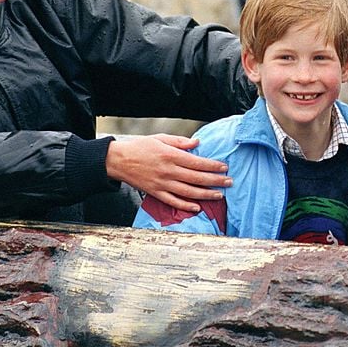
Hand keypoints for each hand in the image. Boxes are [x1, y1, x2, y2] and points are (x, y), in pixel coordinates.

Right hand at [105, 134, 229, 212]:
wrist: (118, 160)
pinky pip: (173, 201)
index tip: (224, 167)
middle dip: (215, 181)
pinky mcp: (156, 192)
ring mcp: (162, 183)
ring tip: (219, 195)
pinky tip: (197, 207)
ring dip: (205, 194)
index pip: (197, 162)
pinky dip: (186, 206)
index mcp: (170, 155)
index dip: (212, 166)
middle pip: (196, 178)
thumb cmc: (140, 147)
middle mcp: (168, 171)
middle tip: (229, 182)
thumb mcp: (160, 138)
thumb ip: (180, 141)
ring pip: (188, 192)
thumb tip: (197, 143)